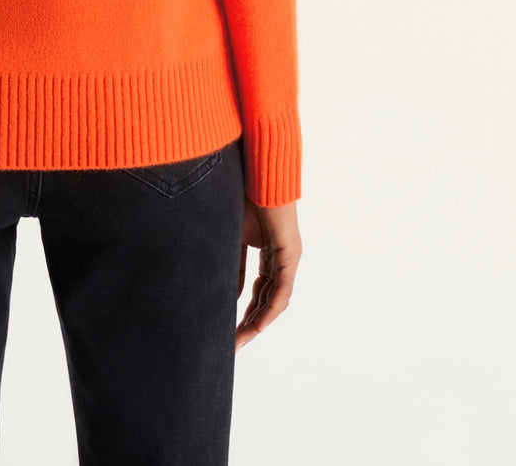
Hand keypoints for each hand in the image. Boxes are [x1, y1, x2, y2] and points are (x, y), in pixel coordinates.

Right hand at [235, 196, 300, 352]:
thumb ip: (230, 262)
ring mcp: (287, 257)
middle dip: (248, 325)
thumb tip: (226, 292)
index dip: (244, 312)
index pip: (257, 291)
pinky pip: (282, 289)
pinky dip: (270, 309)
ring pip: (275, 300)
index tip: (227, 330)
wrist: (256, 168)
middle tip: (231, 347)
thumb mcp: (231, 234)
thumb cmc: (241, 191)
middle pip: (266, 301)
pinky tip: (258, 325)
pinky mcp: (289, 252)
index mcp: (267, 252)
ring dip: (258, 323)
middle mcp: (280, 258)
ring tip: (240, 342)